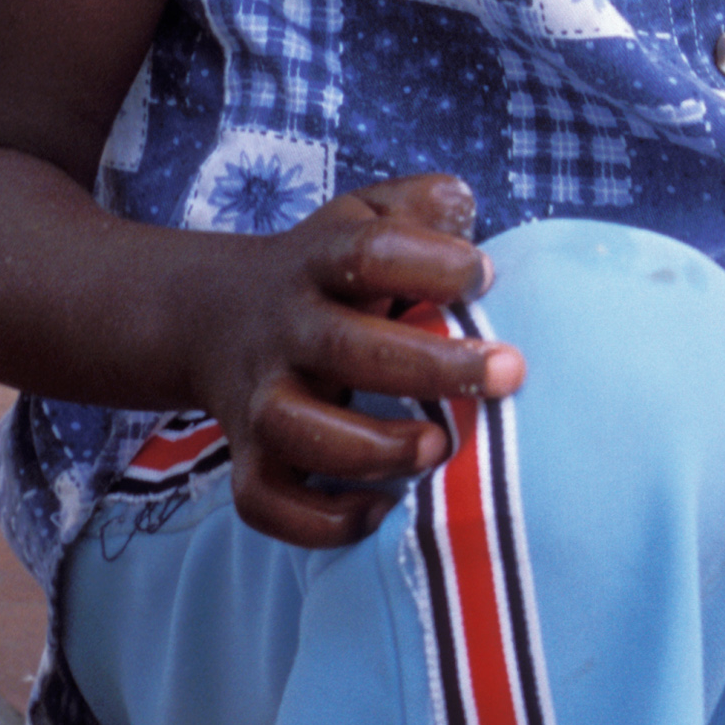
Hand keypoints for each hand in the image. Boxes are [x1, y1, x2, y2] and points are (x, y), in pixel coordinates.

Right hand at [176, 173, 523, 547]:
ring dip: (370, 447)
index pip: (368, 254)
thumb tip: (464, 212)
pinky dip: (318, 521)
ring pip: (294, 429)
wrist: (215, 315)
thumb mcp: (366, 215)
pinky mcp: (247, 457)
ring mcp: (259, 397)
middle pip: (344, 347)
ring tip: (439, 447)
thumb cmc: (329, 271)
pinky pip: (264, 502)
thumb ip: (421, 203)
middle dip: (432, 367)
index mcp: (318, 262)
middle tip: (509, 373)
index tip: (484, 276)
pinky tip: (382, 509)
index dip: (431, 263)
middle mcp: (285, 329)